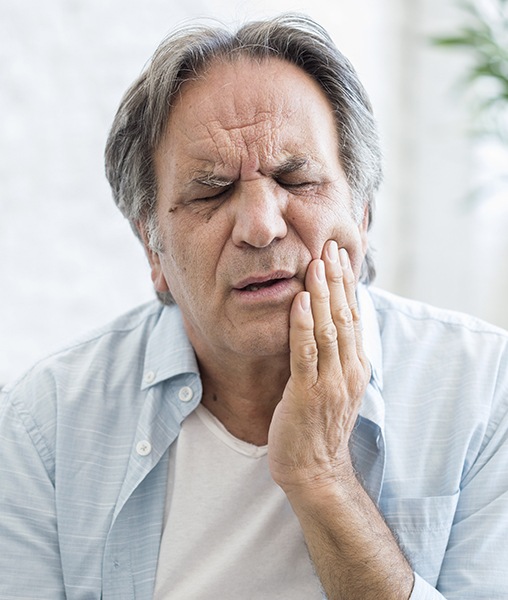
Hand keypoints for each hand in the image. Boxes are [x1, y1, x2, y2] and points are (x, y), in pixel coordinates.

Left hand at [268, 240, 370, 493]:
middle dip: (337, 280)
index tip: (340, 256)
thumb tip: (327, 324)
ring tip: (317, 263)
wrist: (315, 470)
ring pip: (328, 328)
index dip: (347, 285)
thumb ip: (335, 356)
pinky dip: (302, 324)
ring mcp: (330, 382)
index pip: (354, 317)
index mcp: (356, 366)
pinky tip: (298, 300)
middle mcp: (349, 370)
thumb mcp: (336, 386)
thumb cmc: (320, 426)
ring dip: (322, 294)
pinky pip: (305, 353)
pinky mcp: (307, 393)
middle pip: (344, 316)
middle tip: (330, 247)